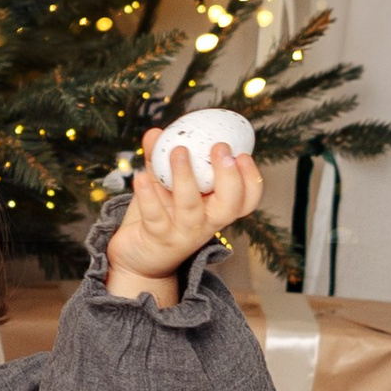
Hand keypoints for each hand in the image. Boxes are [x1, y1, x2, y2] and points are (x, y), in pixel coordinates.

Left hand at [107, 130, 261, 308]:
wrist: (139, 258)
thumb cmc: (160, 217)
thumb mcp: (163, 187)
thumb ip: (160, 160)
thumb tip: (155, 132)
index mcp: (215, 209)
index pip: (246, 201)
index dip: (252, 180)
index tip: (243, 155)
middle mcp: (204, 223)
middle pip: (229, 206)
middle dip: (229, 177)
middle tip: (220, 148)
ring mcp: (182, 233)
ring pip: (190, 208)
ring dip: (185, 178)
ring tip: (178, 151)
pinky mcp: (157, 238)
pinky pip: (154, 215)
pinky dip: (148, 195)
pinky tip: (141, 176)